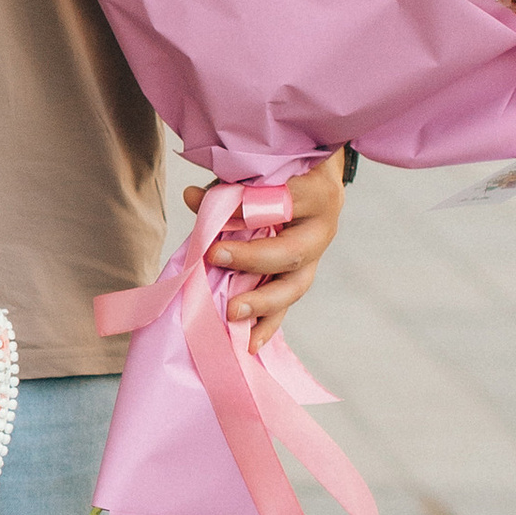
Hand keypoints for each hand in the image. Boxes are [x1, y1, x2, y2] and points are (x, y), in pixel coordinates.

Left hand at [197, 145, 346, 332]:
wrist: (311, 177)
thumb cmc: (278, 172)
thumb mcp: (258, 171)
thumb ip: (230, 185)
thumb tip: (192, 197)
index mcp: (318, 193)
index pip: (286, 204)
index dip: (250, 211)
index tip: (220, 215)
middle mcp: (323, 228)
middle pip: (293, 253)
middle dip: (253, 260)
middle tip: (215, 257)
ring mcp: (316, 258)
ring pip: (294, 286)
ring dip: (263, 303)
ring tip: (232, 314)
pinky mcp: (301, 277)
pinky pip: (287, 306)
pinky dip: (267, 324)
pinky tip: (249, 343)